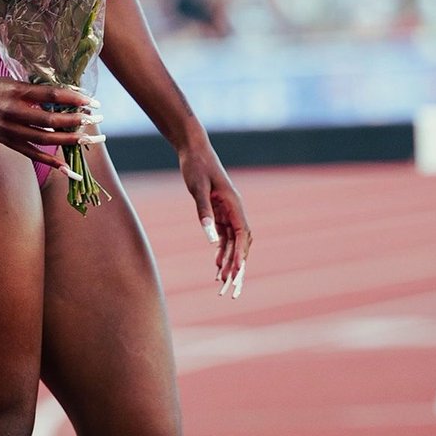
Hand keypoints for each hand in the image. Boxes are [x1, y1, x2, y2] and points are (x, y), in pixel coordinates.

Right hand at [0, 77, 103, 178]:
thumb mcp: (16, 82)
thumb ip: (40, 91)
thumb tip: (71, 96)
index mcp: (16, 91)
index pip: (50, 95)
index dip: (73, 98)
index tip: (92, 101)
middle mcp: (12, 112)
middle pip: (49, 120)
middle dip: (75, 121)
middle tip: (95, 120)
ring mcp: (9, 130)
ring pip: (43, 139)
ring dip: (68, 140)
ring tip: (86, 139)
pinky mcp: (7, 142)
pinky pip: (31, 154)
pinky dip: (50, 161)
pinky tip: (67, 168)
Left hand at [179, 140, 251, 297]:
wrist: (193, 149)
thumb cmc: (196, 165)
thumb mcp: (197, 188)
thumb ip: (204, 212)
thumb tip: (210, 238)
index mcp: (234, 204)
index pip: (241, 235)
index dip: (240, 255)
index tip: (236, 273)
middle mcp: (234, 209)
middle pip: (240, 242)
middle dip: (237, 264)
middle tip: (230, 285)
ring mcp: (227, 210)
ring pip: (232, 241)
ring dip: (229, 260)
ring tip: (223, 281)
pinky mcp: (218, 210)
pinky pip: (224, 235)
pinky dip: (222, 250)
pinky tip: (217, 264)